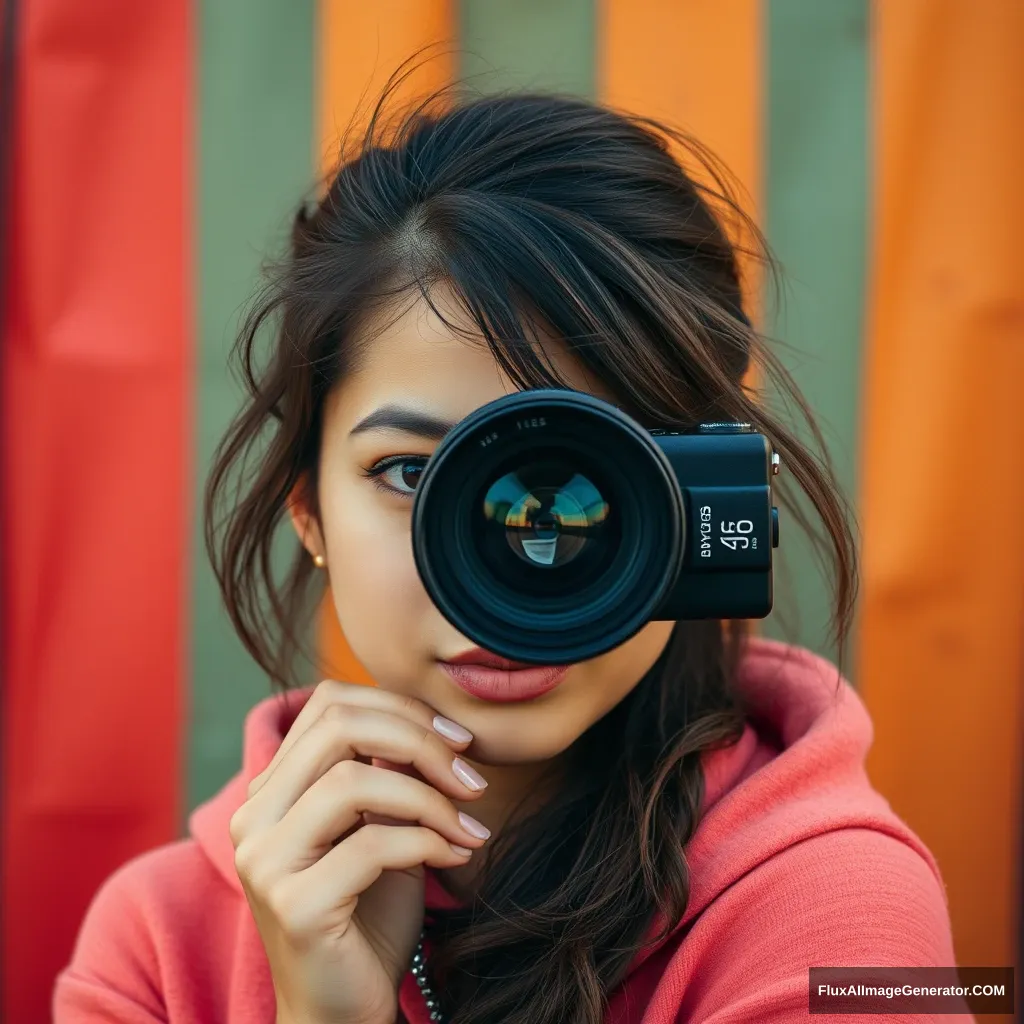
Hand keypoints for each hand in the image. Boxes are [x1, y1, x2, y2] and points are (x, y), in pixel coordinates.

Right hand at [229, 680, 489, 1023]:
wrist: (344, 1010)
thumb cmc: (368, 912)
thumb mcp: (379, 824)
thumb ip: (386, 770)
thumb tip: (431, 721)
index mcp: (272, 789)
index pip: (330, 704)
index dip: (401, 707)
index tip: (457, 740)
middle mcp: (255, 817)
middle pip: (339, 726)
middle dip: (420, 740)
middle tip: (470, 776)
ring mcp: (265, 861)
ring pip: (353, 782)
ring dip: (430, 797)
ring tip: (468, 824)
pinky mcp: (293, 905)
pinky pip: (372, 845)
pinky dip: (428, 842)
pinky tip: (454, 857)